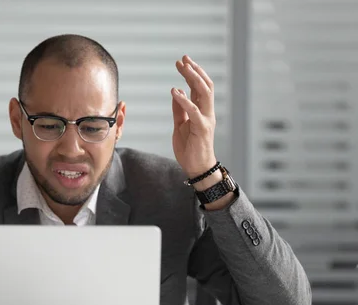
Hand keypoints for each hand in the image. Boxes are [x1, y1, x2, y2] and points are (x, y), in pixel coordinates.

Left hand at [171, 55, 216, 177]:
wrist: (197, 168)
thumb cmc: (190, 148)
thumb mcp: (180, 125)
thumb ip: (179, 110)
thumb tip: (177, 93)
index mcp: (202, 111)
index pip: (200, 87)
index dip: (192, 73)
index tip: (182, 62)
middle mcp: (207, 112)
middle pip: (204, 85)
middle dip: (194, 70)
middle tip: (183, 59)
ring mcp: (206, 119)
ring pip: (204, 93)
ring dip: (194, 79)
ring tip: (183, 68)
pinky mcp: (202, 128)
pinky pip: (193, 111)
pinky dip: (184, 100)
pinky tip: (175, 91)